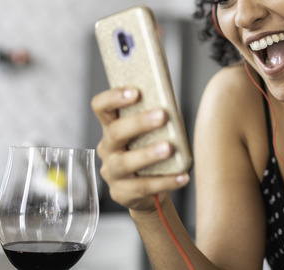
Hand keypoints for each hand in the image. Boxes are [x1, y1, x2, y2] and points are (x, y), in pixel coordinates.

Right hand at [91, 88, 189, 212]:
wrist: (148, 192)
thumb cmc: (150, 151)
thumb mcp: (148, 133)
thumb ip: (153, 117)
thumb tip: (172, 104)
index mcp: (111, 127)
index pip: (101, 107)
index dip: (113, 97)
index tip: (136, 92)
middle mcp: (107, 149)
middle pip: (115, 133)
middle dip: (138, 122)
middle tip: (162, 115)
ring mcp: (112, 172)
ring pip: (125, 162)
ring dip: (148, 153)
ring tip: (169, 148)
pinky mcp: (121, 193)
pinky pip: (143, 187)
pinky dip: (165, 181)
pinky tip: (182, 176)